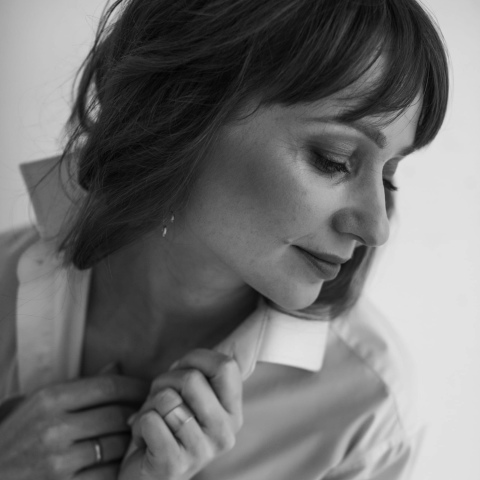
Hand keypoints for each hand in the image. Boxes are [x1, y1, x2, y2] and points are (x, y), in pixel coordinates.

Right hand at [0, 373, 148, 479]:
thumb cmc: (17, 437)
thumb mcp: (40, 404)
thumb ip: (81, 386)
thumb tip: (117, 366)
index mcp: (50, 399)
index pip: (109, 386)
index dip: (135, 386)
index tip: (147, 389)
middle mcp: (54, 428)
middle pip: (117, 415)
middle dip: (138, 413)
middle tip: (147, 413)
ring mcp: (58, 462)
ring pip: (116, 446)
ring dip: (130, 441)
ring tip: (135, 436)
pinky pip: (106, 474)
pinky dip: (117, 468)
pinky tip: (118, 462)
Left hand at [119, 348, 242, 479]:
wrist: (148, 479)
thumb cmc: (168, 429)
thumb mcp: (192, 400)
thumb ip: (200, 375)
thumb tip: (204, 350)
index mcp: (233, 412)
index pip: (226, 366)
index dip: (196, 358)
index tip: (179, 369)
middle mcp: (225, 432)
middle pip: (192, 379)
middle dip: (164, 381)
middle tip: (159, 398)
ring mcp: (203, 451)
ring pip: (167, 399)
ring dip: (149, 405)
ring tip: (153, 420)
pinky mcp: (175, 465)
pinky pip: (150, 421)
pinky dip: (139, 424)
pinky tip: (144, 439)